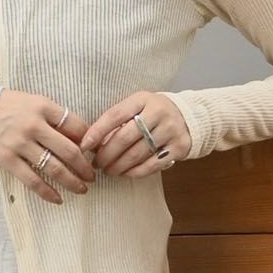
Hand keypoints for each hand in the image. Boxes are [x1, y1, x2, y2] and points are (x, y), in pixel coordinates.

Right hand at [0, 90, 97, 204]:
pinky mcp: (8, 160)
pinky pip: (32, 180)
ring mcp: (20, 144)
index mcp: (43, 107)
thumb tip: (80, 138)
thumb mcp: (33, 102)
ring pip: (54, 168)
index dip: (88, 141)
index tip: (93, 152)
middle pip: (69, 150)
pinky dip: (47, 192)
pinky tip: (58, 199)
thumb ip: (54, 117)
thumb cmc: (7, 107)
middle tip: (92, 176)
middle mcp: (34, 125)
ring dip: (72, 181)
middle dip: (85, 166)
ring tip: (81, 188)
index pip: (76, 125)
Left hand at [78, 92, 192, 177]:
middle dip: (106, 154)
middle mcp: (158, 112)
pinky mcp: (179, 147)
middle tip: (97, 164)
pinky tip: (125, 173)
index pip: (115, 115)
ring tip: (108, 170)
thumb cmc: (152, 114)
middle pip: (125, 138)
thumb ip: (118, 122)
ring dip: (118, 166)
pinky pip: (152, 165)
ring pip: (137, 154)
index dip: (97, 132)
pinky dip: (135, 172)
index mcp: (143, 99)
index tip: (84, 146)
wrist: (188, 116)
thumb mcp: (137, 107)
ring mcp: (170, 130)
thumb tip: (92, 144)